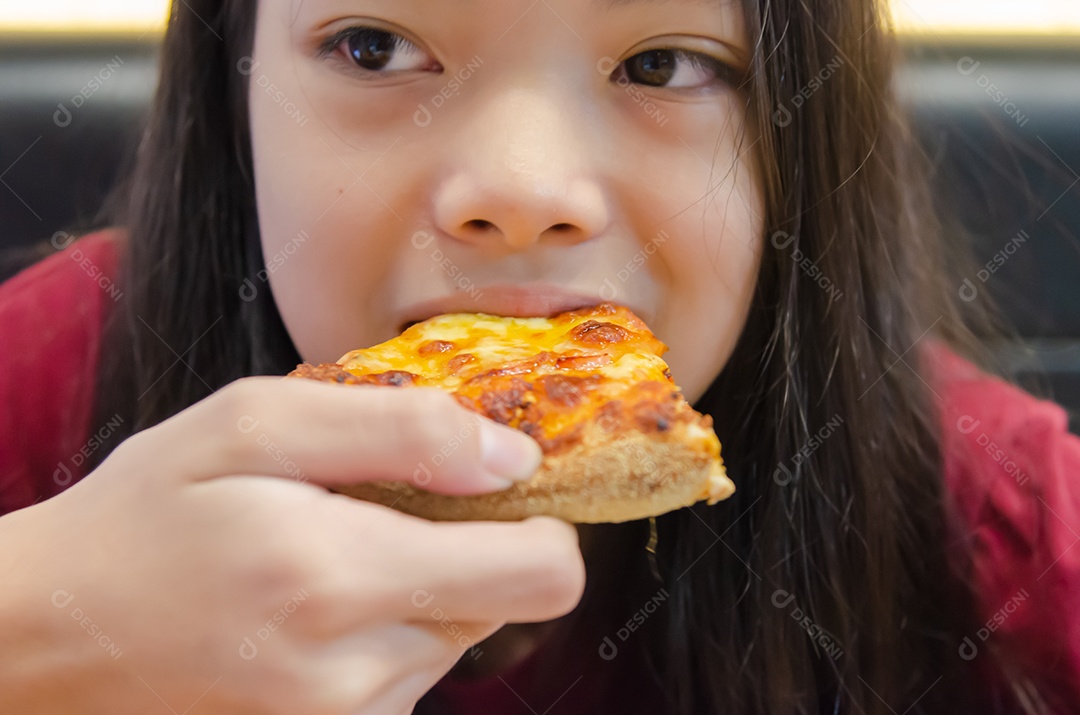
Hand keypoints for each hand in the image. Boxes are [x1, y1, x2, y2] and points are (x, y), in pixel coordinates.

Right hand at [0, 377, 584, 714]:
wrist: (54, 635)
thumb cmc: (148, 514)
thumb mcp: (255, 424)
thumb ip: (400, 431)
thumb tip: (512, 458)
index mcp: (342, 579)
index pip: (541, 573)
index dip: (541, 517)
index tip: (493, 481)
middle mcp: (360, 673)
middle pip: (503, 597)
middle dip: (465, 540)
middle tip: (378, 503)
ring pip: (458, 630)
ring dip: (419, 579)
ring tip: (329, 548)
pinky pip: (413, 664)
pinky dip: (389, 620)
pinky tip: (316, 594)